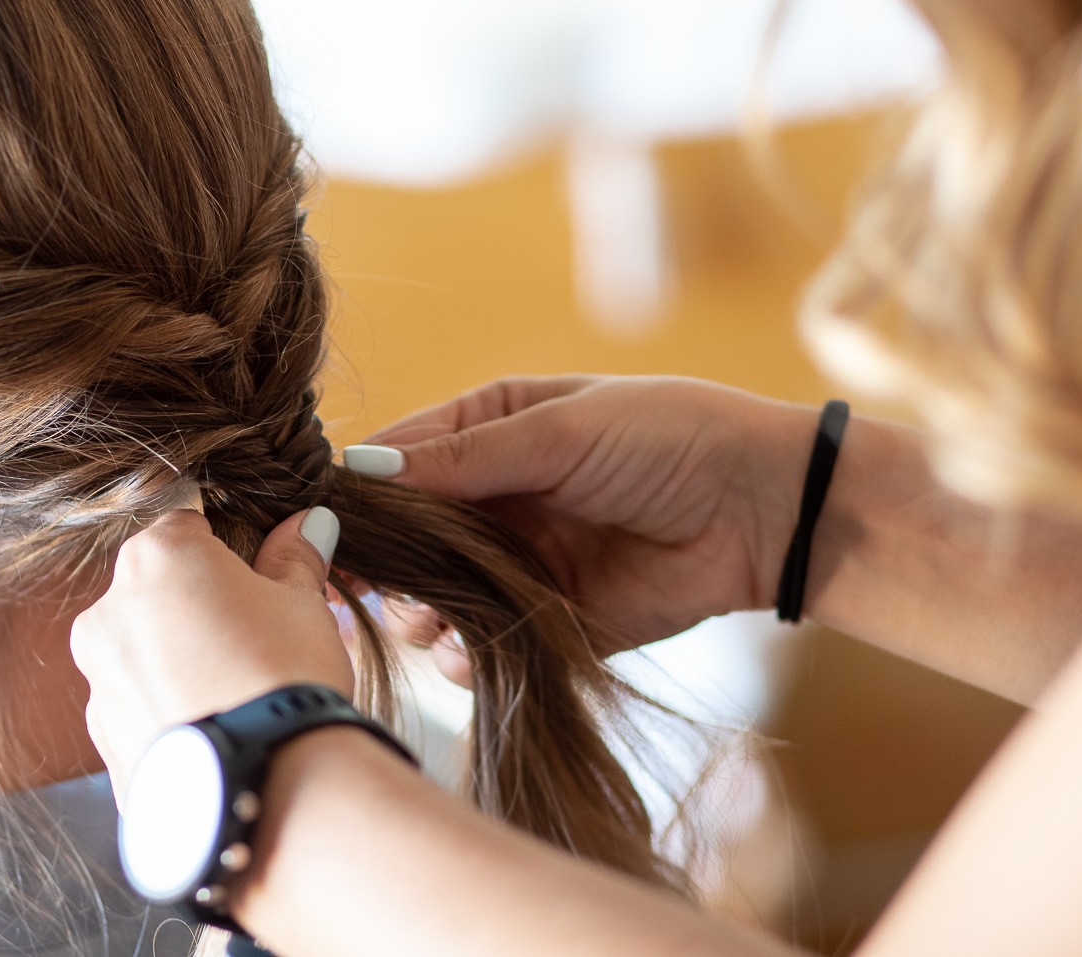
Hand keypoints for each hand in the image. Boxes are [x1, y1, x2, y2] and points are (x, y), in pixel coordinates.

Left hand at [72, 508, 354, 788]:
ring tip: (238, 700)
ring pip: (143, 660)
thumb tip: (306, 525)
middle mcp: (108, 615)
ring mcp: (100, 685)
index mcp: (154, 558)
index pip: (187, 531)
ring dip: (179, 669)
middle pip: (156, 596)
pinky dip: (172, 723)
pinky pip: (142, 720)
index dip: (229, 555)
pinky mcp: (107, 748)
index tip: (259, 585)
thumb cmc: (286, 677)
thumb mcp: (303, 605)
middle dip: (197, 613)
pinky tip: (219, 738)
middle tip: (254, 645)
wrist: (266, 789)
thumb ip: (294, 559)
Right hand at [357, 376, 814, 660]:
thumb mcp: (561, 430)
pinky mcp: (544, 619)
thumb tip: (364, 470)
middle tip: (358, 585)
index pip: (398, 457)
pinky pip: (477, 644)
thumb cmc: (668, 439)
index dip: (357, 487)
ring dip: (416, 609)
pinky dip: (460, 653)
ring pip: (429, 593)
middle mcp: (491, 496)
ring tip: (421, 615)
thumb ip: (464, 457)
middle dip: (379, 560)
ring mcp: (513, 560)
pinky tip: (462, 649)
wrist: (763, 511)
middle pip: (402, 533)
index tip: (318, 519)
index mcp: (488, 429)